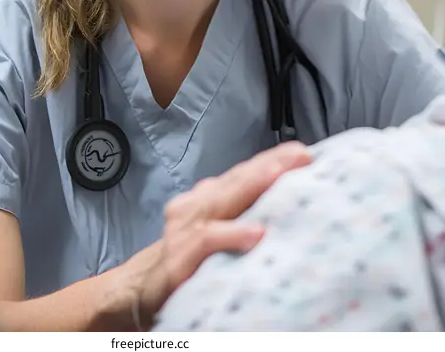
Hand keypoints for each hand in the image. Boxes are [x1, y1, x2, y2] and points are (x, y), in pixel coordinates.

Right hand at [129, 142, 311, 328]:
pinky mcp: (178, 259)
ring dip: (251, 185)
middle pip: (237, 180)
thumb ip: (245, 214)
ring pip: (221, 200)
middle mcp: (197, 205)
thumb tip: (292, 203)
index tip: (304, 154)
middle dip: (269, 165)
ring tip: (279, 175)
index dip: (273, 160)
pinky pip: (206, 241)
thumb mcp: (218, 233)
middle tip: (300, 157)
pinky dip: (230, 234)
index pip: (244, 173)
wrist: (140, 289)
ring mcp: (184, 229)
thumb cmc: (191, 259)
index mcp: (210, 198)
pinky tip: (255, 234)